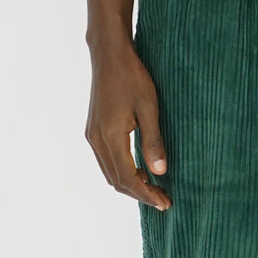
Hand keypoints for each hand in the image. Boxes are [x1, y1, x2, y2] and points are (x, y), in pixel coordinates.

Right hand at [85, 39, 171, 211]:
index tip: (165, 202)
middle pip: (116, 181)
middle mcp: (96, 140)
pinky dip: (123, 172)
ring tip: (155, 188)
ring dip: (131, 184)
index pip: (127, 178)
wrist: (109, 54)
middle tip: (164, 199)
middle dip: (140, 194)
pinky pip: (107, 161)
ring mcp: (92, 135)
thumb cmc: (132, 77)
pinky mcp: (93, 130)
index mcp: (110, 136)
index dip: (146, 194)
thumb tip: (160, 173)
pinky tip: (140, 171)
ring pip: (110, 173)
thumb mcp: (149, 108)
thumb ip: (153, 142)